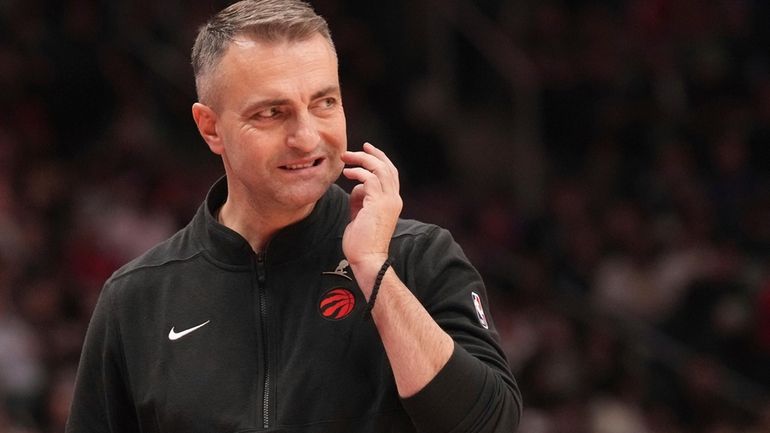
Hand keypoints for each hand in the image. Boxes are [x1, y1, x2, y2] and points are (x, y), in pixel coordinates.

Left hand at [341, 143, 402, 296]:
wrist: (367, 259)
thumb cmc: (361, 242)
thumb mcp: (360, 214)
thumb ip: (360, 199)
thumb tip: (356, 188)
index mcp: (392, 202)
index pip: (390, 174)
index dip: (379, 159)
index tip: (366, 150)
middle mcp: (394, 199)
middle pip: (387, 167)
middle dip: (371, 154)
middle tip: (353, 149)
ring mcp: (388, 201)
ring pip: (379, 169)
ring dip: (362, 160)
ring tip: (345, 158)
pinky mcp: (378, 204)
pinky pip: (370, 179)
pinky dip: (358, 173)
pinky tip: (347, 173)